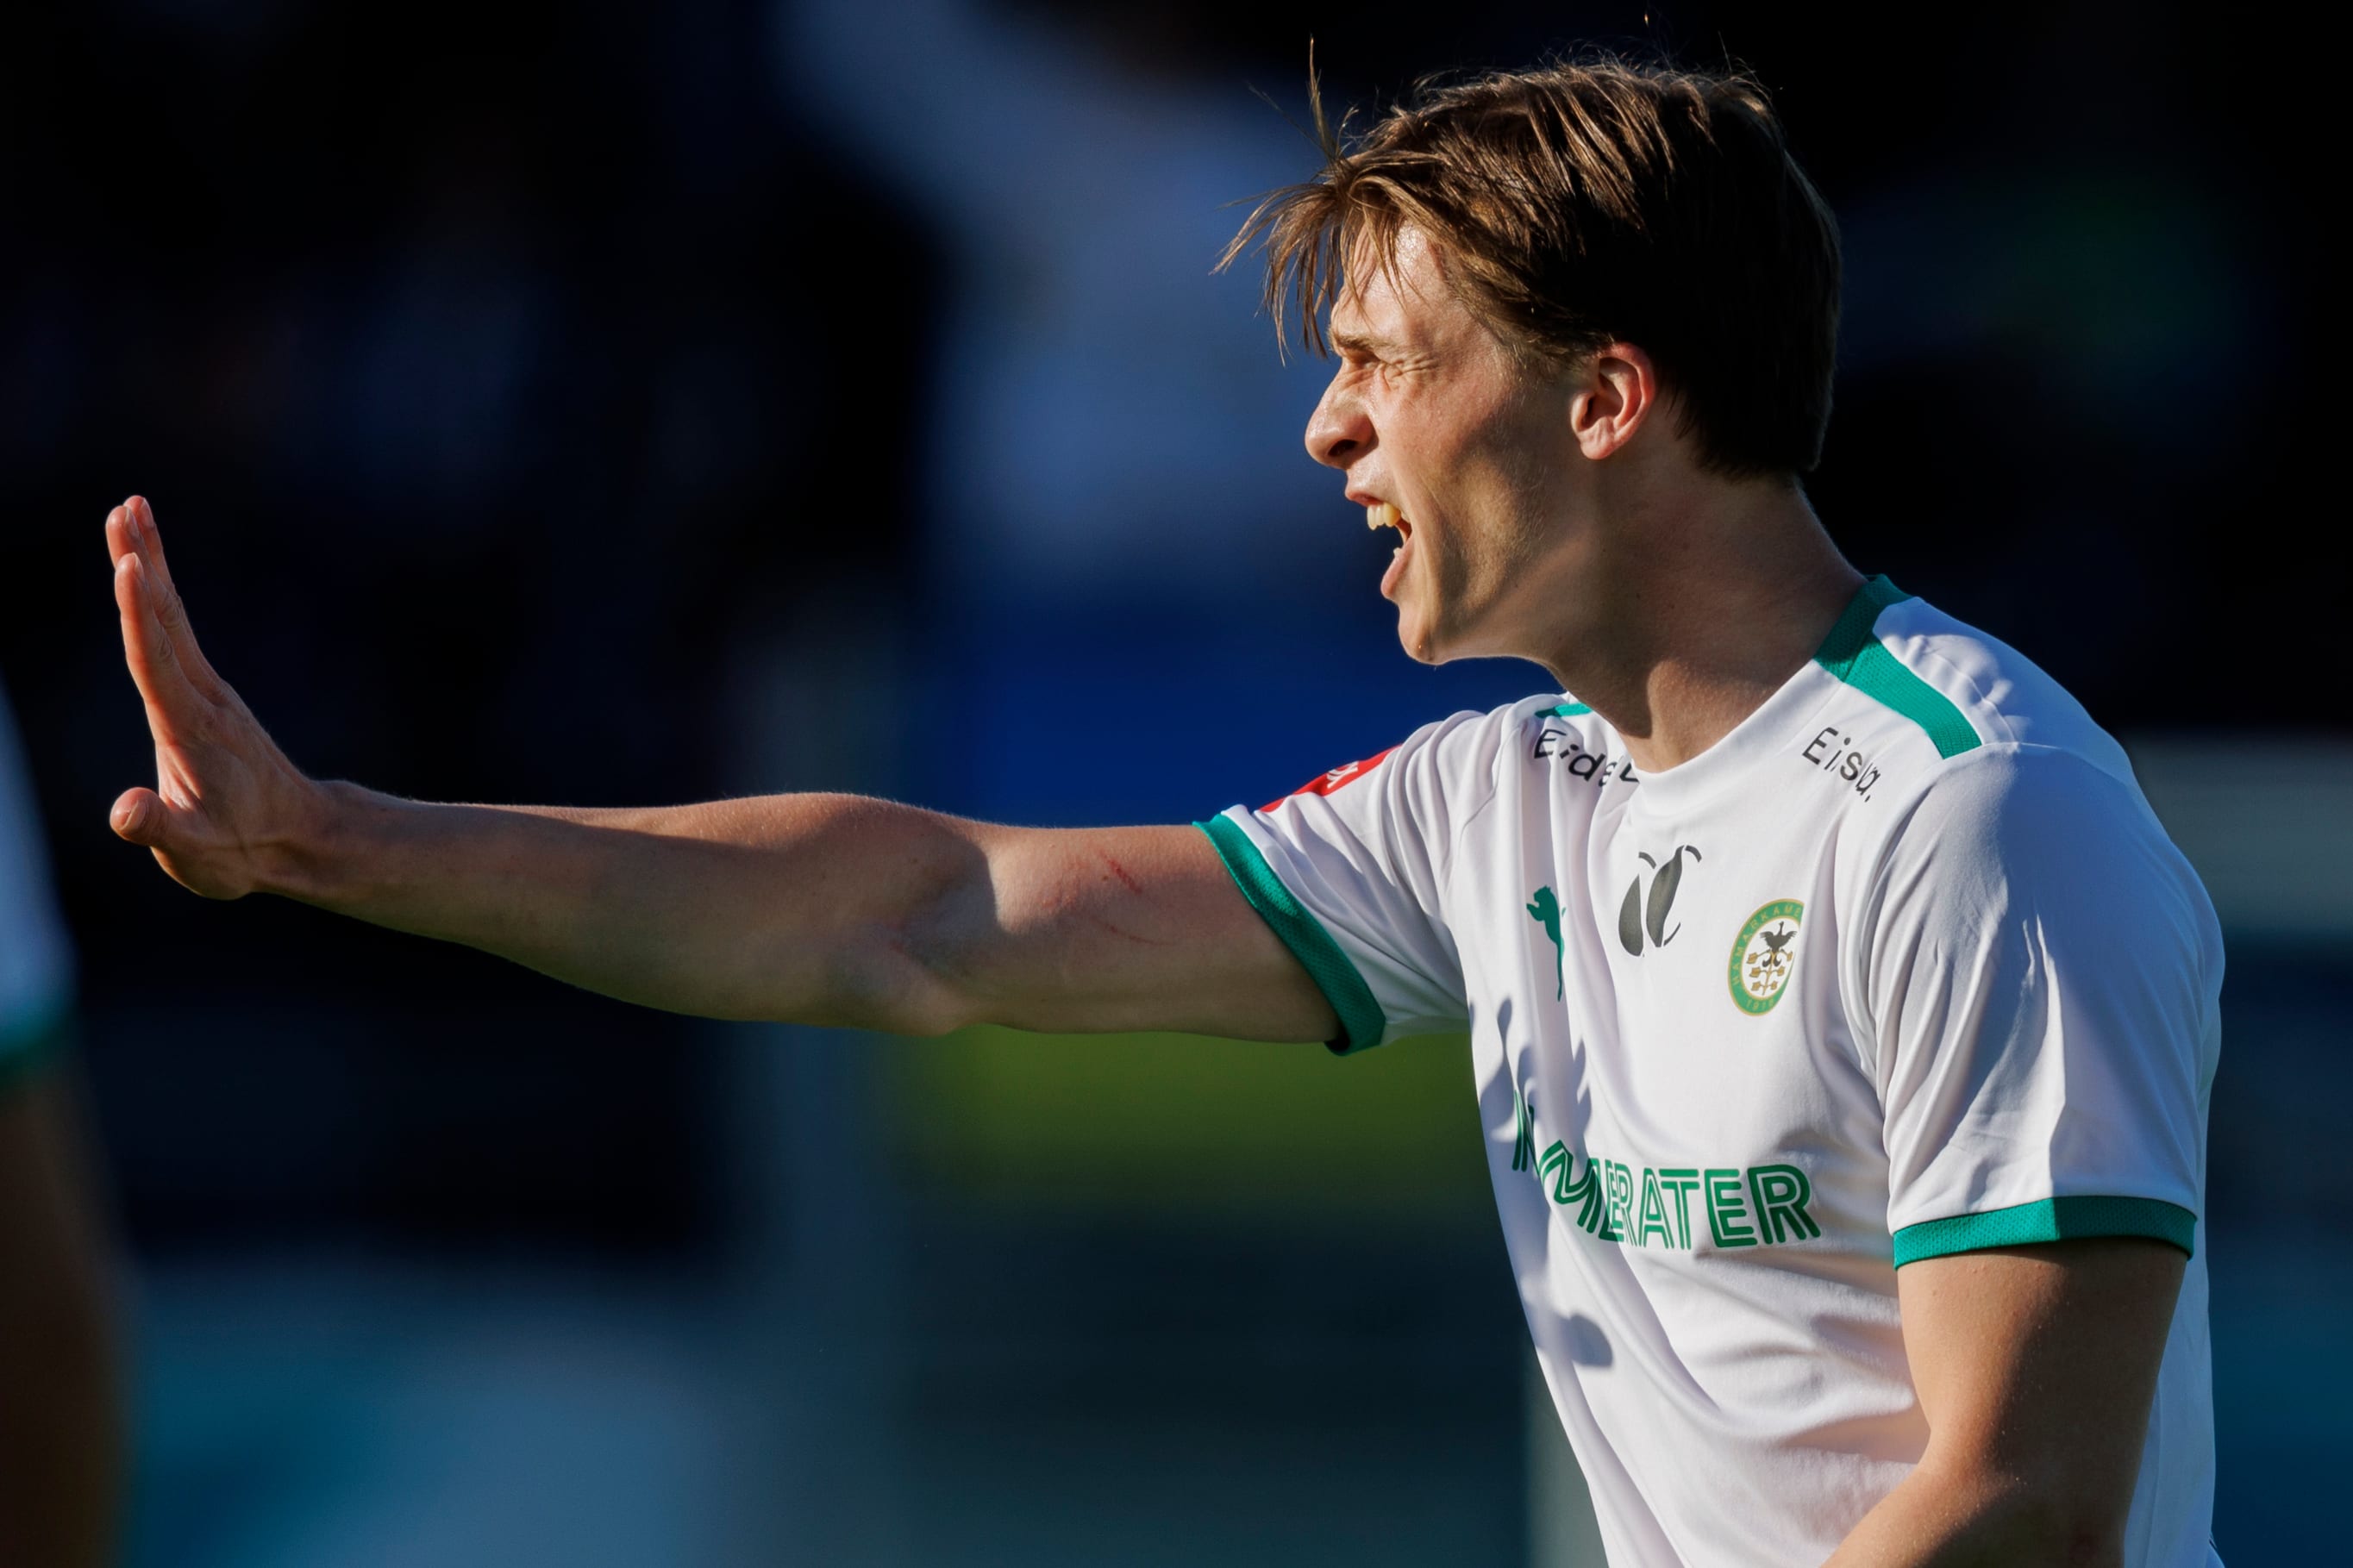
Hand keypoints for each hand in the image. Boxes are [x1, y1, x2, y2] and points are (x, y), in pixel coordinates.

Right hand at [107, 496, 322, 898]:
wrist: (296, 840)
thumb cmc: (240, 851)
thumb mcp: (195, 853)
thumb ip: (157, 829)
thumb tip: (125, 811)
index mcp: (189, 728)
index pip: (156, 662)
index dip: (137, 616)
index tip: (128, 567)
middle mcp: (200, 699)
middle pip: (163, 620)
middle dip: (142, 563)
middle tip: (125, 507)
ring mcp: (206, 692)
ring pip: (170, 616)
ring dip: (149, 563)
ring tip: (130, 510)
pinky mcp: (204, 694)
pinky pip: (174, 632)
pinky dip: (155, 594)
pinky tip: (143, 569)